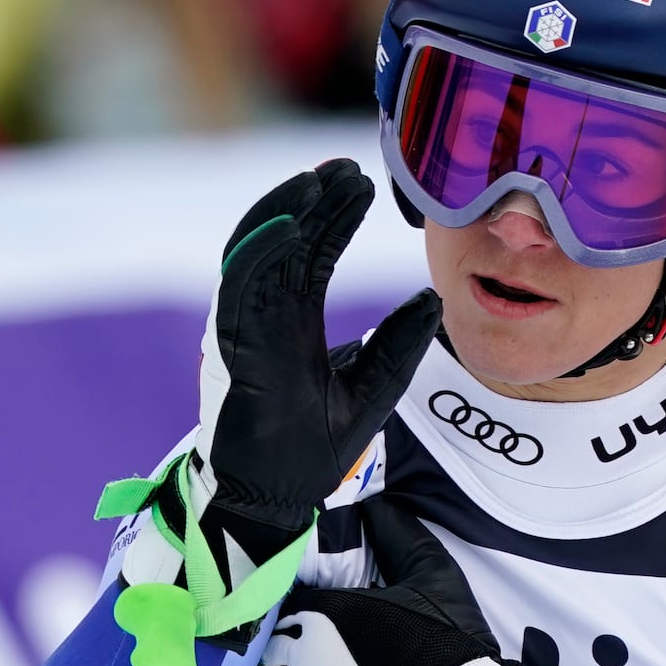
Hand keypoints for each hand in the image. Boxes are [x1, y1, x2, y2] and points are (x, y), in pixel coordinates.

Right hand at [192, 159, 442, 556]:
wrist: (276, 499)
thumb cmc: (311, 451)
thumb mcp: (374, 389)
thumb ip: (398, 345)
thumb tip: (434, 301)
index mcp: (293, 322)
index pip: (314, 255)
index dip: (335, 217)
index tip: (364, 185)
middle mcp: (266, 316)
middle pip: (288, 242)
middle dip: (316, 200)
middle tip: (349, 165)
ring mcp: (246, 326)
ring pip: (259, 251)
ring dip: (285, 211)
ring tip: (318, 178)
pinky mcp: (231, 344)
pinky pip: (241, 287)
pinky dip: (261, 251)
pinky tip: (292, 223)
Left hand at [248, 501, 612, 665]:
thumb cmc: (441, 634)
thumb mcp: (428, 569)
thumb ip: (398, 533)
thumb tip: (375, 504)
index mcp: (324, 608)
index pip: (289, 597)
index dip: (292, 600)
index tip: (299, 603)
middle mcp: (302, 648)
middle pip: (271, 640)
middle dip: (276, 639)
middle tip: (287, 642)